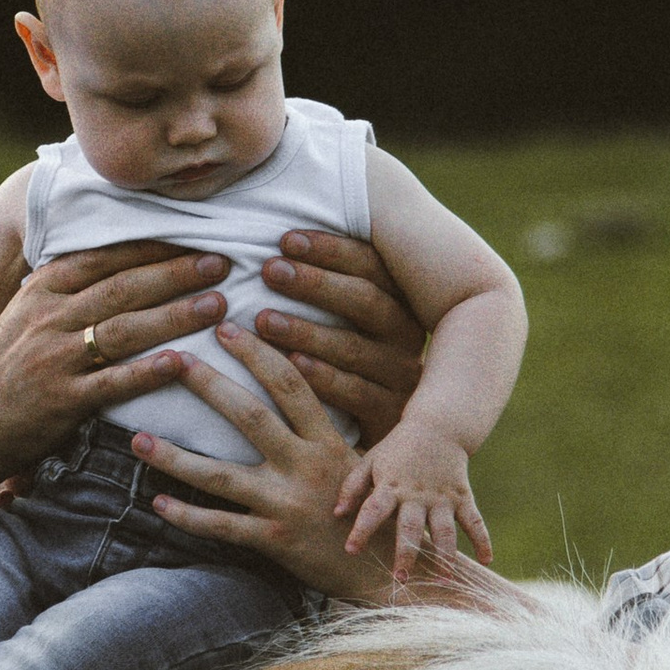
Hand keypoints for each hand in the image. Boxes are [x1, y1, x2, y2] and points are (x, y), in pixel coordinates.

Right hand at [0, 241, 234, 478]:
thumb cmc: (3, 366)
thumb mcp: (26, 313)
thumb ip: (66, 286)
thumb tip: (115, 256)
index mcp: (43, 289)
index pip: (106, 257)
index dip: (153, 244)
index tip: (194, 232)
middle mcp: (50, 317)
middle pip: (124, 287)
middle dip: (176, 272)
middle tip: (222, 261)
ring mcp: (56, 358)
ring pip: (125, 329)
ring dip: (176, 315)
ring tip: (218, 303)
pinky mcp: (63, 400)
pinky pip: (114, 383)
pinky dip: (149, 373)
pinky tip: (183, 364)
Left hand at [127, 325, 393, 604]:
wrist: (387, 569)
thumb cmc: (372, 508)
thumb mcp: (359, 459)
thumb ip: (325, 426)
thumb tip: (297, 378)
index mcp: (327, 440)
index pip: (290, 383)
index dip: (257, 352)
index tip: (227, 327)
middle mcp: (306, 467)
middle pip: (249, 416)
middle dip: (208, 384)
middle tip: (172, 358)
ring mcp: (287, 505)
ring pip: (221, 476)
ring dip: (175, 457)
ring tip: (137, 438)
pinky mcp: (275, 541)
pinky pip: (223, 526)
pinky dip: (188, 515)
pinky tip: (157, 502)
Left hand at [254, 232, 426, 442]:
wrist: (367, 435)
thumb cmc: (342, 361)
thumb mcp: (344, 318)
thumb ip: (325, 282)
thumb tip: (282, 234)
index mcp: (399, 299)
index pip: (370, 265)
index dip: (329, 250)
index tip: (285, 239)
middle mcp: (407, 334)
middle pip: (364, 301)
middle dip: (315, 283)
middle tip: (269, 269)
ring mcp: (401, 376)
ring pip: (355, 347)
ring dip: (307, 330)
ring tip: (263, 319)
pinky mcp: (390, 414)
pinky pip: (356, 393)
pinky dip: (322, 377)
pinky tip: (291, 363)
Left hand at [335, 423, 493, 583]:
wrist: (437, 426)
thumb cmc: (397, 448)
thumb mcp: (371, 460)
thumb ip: (352, 487)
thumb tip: (336, 514)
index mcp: (391, 485)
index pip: (373, 510)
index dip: (361, 529)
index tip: (351, 550)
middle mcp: (417, 494)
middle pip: (411, 527)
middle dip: (406, 552)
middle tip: (400, 578)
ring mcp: (442, 497)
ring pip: (445, 530)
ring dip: (445, 556)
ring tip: (444, 581)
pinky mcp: (463, 496)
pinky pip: (474, 521)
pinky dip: (482, 540)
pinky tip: (487, 561)